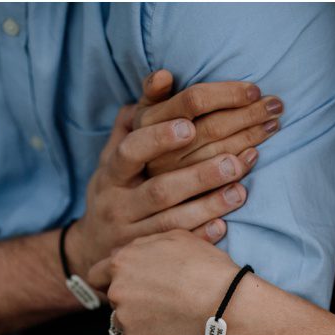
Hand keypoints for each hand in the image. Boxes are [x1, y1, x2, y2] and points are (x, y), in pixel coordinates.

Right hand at [65, 72, 281, 275]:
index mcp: (112, 172)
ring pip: (172, 222)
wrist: (92, 249)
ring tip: (241, 190)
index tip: (190, 125)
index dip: (159, 139)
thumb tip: (164, 75)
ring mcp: (131, 235)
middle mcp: (118, 204)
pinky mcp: (146, 259)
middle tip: (237, 161)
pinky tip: (224, 226)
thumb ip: (140, 116)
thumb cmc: (116, 187)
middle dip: (200, 176)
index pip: (131, 151)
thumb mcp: (116, 152)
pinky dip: (201, 238)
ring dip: (209, 205)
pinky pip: (177, 249)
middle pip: (160, 190)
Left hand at [88, 230, 243, 334]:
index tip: (128, 284)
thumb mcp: (177, 238)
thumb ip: (146, 243)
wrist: (224, 303)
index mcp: (122, 260)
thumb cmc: (206, 267)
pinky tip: (163, 331)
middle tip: (154, 300)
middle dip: (126, 298)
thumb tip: (134, 250)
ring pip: (119, 320)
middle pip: (111, 297)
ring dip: (134, 319)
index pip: (97, 273)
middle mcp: (117, 288)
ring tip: (162, 316)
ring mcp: (124, 316)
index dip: (110, 278)